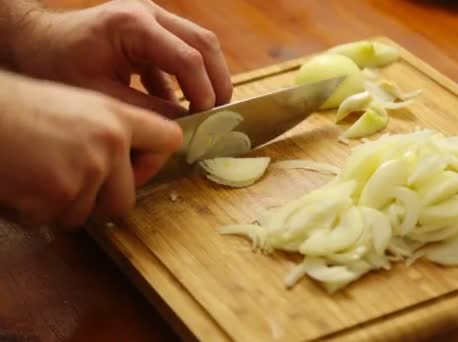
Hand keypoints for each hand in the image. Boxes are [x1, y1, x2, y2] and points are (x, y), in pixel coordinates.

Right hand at [0, 71, 182, 228]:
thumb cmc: (17, 108)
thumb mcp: (74, 105)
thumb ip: (107, 132)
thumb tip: (129, 162)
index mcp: (116, 117)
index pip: (168, 139)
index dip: (155, 159)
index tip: (141, 164)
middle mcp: (110, 143)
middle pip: (126, 198)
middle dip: (98, 199)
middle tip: (68, 179)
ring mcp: (88, 171)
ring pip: (87, 213)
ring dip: (62, 204)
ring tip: (36, 173)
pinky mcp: (60, 195)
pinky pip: (54, 219)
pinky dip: (34, 210)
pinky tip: (20, 182)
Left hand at [14, 0, 231, 116]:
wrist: (37, 43)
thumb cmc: (57, 66)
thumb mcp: (101, 95)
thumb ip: (147, 110)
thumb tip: (186, 126)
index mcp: (132, 25)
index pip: (187, 57)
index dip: (204, 90)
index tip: (207, 118)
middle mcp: (147, 12)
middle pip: (203, 41)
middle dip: (217, 79)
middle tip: (220, 112)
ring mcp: (151, 15)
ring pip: (199, 42)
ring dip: (208, 76)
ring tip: (209, 108)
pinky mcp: (150, 26)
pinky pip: (181, 49)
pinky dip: (186, 78)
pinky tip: (179, 105)